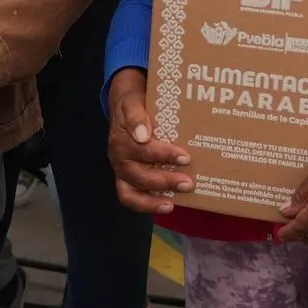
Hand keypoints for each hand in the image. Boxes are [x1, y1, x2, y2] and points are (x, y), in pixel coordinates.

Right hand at [106, 68, 192, 214]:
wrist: (124, 106)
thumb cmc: (133, 105)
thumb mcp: (133, 102)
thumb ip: (136, 115)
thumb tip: (142, 134)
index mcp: (121, 138)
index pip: (143, 150)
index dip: (163, 155)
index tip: (185, 156)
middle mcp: (119, 158)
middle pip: (139, 175)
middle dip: (164, 180)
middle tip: (188, 182)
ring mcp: (121, 171)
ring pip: (131, 193)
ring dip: (153, 200)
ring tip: (173, 203)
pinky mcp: (125, 180)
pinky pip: (131, 198)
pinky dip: (147, 205)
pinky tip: (167, 205)